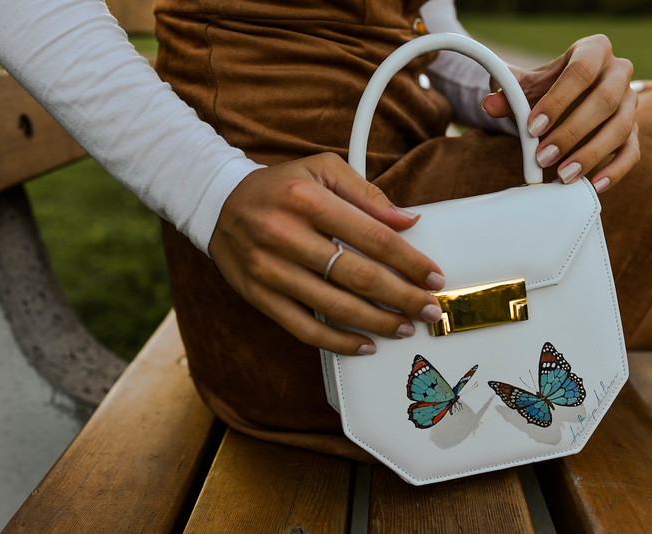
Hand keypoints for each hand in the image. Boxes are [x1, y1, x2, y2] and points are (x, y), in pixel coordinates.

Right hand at [208, 153, 445, 355]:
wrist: (218, 204)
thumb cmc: (280, 186)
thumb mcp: (322, 170)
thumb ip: (366, 193)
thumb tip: (408, 220)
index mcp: (308, 199)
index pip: (372, 236)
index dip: (409, 261)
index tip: (433, 277)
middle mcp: (285, 235)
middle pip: (358, 276)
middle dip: (402, 297)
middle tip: (429, 309)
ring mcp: (269, 270)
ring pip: (334, 306)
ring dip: (377, 322)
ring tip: (404, 326)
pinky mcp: (258, 296)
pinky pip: (303, 328)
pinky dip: (337, 342)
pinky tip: (364, 345)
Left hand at [482, 34, 638, 192]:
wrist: (560, 102)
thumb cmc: (544, 90)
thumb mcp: (525, 87)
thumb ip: (508, 93)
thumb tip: (489, 103)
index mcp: (594, 50)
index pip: (582, 70)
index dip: (558, 100)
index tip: (532, 127)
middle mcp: (619, 72)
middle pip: (606, 100)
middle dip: (572, 132)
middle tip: (543, 157)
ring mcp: (630, 103)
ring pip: (621, 127)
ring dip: (590, 155)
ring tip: (562, 175)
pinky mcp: (633, 131)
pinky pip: (632, 152)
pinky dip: (615, 171)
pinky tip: (594, 185)